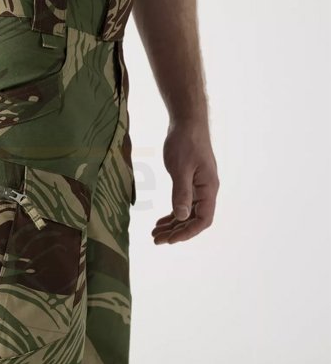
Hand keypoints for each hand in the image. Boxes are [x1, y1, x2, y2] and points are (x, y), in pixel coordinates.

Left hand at [152, 119, 218, 243]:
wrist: (187, 122)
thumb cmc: (185, 143)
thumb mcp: (181, 169)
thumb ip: (181, 193)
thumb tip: (180, 217)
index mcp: (209, 189)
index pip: (203, 220)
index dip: (187, 233)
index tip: (169, 240)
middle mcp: (207, 191)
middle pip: (194, 220)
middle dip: (176, 232)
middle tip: (155, 239)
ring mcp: (199, 186)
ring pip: (188, 213)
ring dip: (173, 225)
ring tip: (155, 233)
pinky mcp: (191, 181)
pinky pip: (184, 203)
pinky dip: (173, 213)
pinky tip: (161, 220)